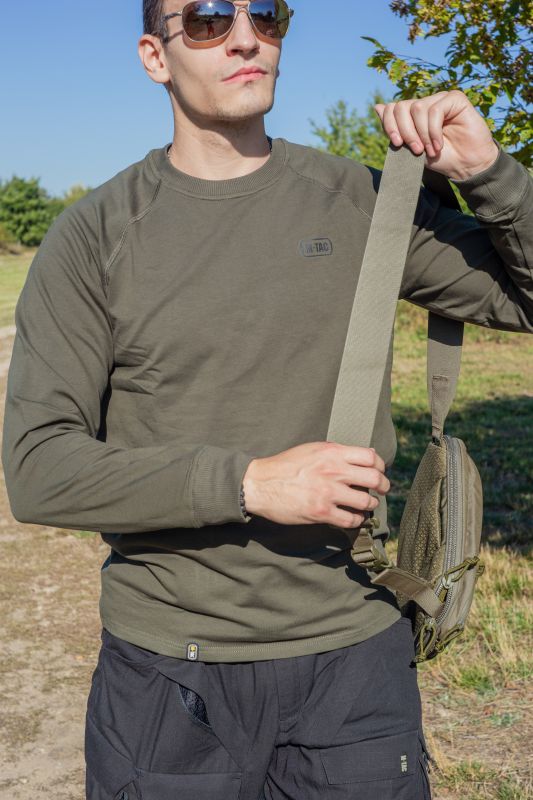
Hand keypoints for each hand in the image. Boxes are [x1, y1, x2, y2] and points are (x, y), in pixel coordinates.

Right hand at [242, 441, 389, 528]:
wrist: (260, 484)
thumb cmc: (285, 466)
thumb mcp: (312, 449)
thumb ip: (337, 452)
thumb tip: (364, 455)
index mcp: (332, 453)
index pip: (371, 457)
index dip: (380, 465)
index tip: (380, 471)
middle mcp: (333, 471)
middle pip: (374, 478)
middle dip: (383, 486)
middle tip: (382, 490)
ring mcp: (328, 493)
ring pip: (366, 501)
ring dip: (371, 504)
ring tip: (368, 505)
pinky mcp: (321, 512)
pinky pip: (350, 519)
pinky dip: (357, 520)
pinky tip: (354, 517)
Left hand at [373, 89, 499, 181]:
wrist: (466, 165)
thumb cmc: (441, 158)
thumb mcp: (411, 149)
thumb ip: (395, 130)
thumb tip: (377, 106)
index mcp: (413, 114)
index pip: (392, 108)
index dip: (389, 125)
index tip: (396, 144)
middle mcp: (426, 103)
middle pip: (402, 107)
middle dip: (405, 131)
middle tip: (416, 150)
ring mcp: (440, 99)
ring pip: (418, 108)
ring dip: (422, 134)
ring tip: (430, 150)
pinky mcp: (455, 98)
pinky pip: (435, 110)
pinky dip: (434, 131)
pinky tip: (439, 145)